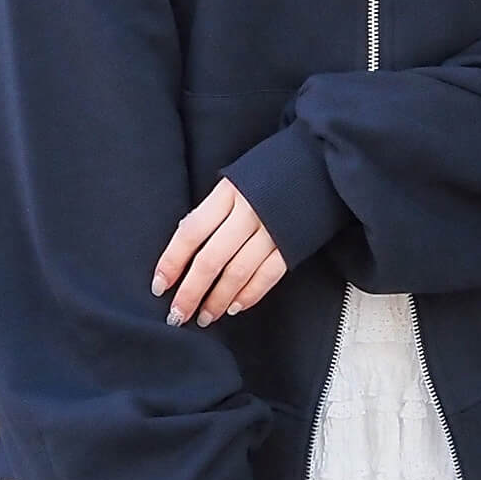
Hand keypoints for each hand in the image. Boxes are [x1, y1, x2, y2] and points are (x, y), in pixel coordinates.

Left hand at [152, 177, 287, 325]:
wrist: (321, 163)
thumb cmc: (271, 172)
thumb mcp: (236, 179)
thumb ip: (213, 209)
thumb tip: (186, 243)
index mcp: (228, 193)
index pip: (191, 232)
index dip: (172, 261)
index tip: (159, 286)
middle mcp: (248, 212)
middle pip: (211, 259)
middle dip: (191, 292)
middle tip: (177, 314)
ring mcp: (273, 230)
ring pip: (238, 273)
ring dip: (218, 300)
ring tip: (205, 316)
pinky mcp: (293, 244)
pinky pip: (268, 276)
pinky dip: (250, 294)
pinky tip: (235, 307)